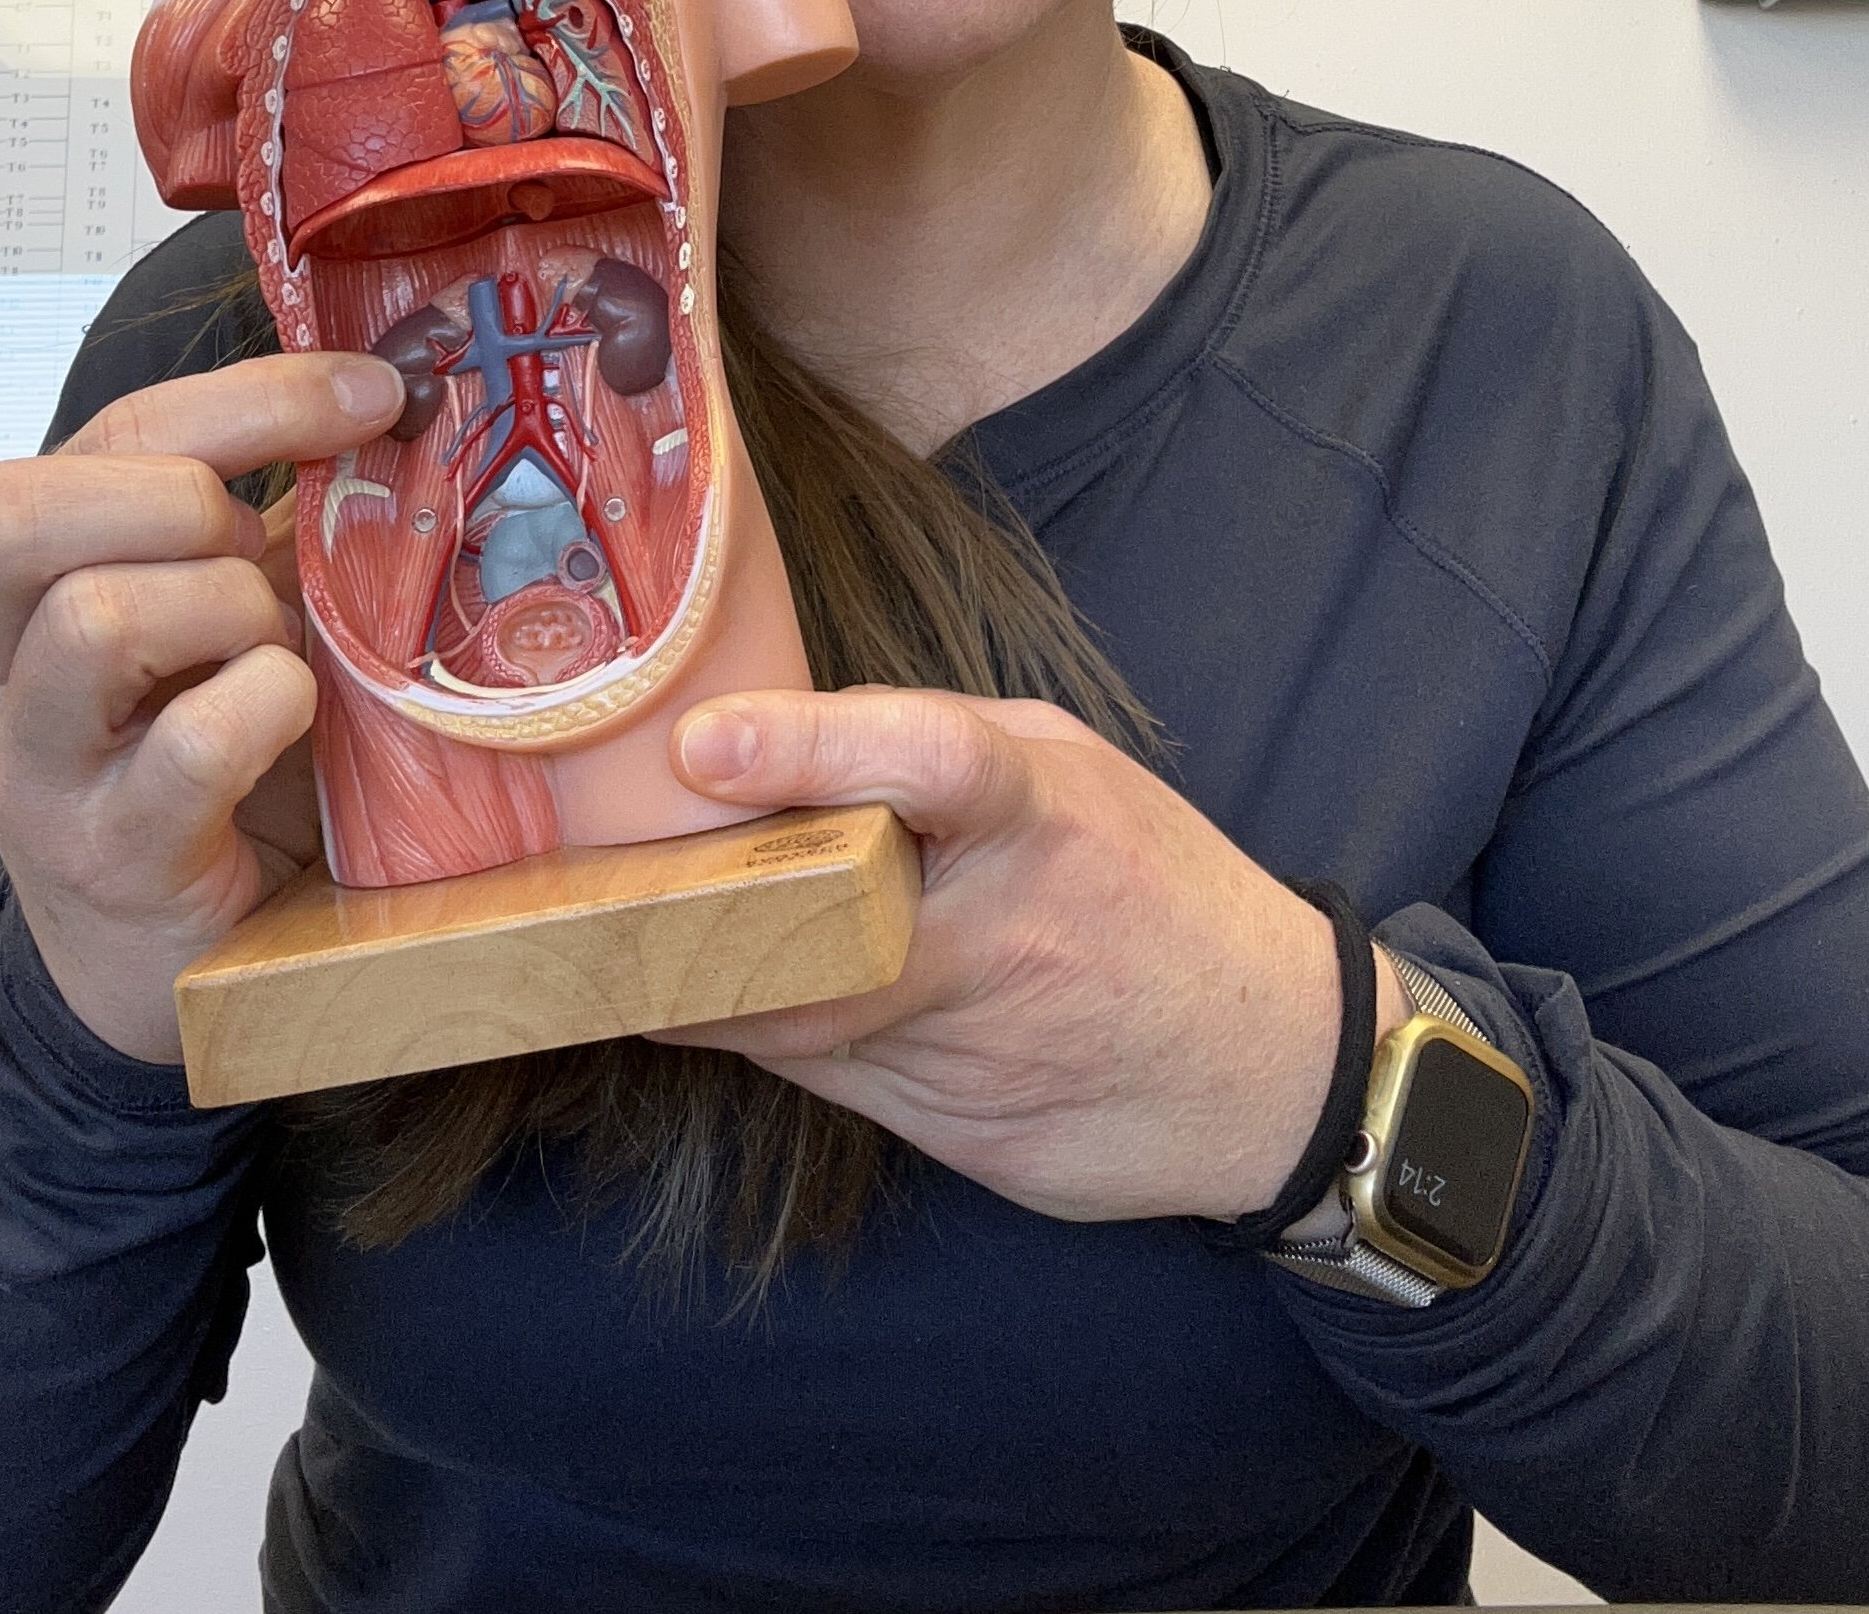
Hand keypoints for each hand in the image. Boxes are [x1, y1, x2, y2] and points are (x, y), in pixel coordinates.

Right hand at [0, 354, 401, 1064]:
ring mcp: (36, 770)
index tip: (376, 391)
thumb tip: (391, 409)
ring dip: (228, 610)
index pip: (104, 436)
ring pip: (93, 617)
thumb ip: (268, 523)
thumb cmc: (207, 762)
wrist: (175, 959)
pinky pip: (189, 742)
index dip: (250, 396)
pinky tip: (289, 720)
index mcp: (13, 585)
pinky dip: (266, 706)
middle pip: (17, 510)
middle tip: (255, 561)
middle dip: (181, 502)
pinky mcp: (110, 856)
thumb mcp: (223, 618)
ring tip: (273, 652)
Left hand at [661, 686, 1408, 1222]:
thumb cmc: (1155, 886)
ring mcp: (981, 1044)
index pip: (931, 760)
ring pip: (799, 1016)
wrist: (1273, 1070)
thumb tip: (778, 738)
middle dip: (702, 914)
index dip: (810, 749)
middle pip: (823, 929)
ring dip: (701, 981)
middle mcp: (1009, 931)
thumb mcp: (1074, 772)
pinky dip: (758, 1035)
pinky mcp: (958, 1129)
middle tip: (595, 881)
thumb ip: (936, 743)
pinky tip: (697, 999)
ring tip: (608, 937)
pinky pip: (824, 1075)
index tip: (700, 746)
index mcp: (1045, 813)